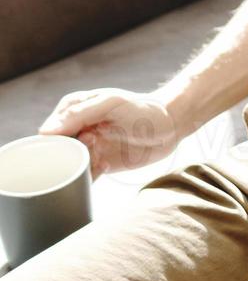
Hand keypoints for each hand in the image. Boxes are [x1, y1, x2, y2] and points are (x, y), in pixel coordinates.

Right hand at [38, 88, 186, 177]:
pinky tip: (106, 165)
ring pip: (68, 166)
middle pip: (56, 152)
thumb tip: (45, 131)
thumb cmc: (142, 108)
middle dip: (71, 155)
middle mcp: (76, 130)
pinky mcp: (98, 163)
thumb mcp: (111, 104)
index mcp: (72, 110)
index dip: (60, 140)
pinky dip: (90, 175)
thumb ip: (79, 114)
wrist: (170, 126)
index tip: (84, 137)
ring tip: (102, 156)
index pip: (49, 132)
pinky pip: (83, 176)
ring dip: (81, 166)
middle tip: (95, 145)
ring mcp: (86, 148)